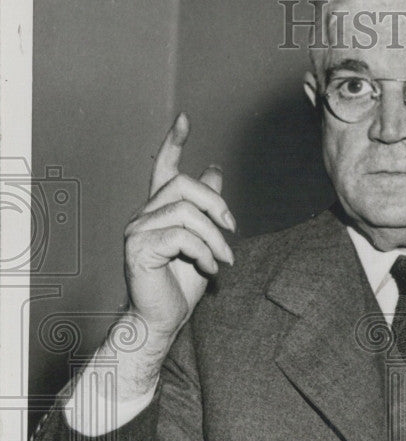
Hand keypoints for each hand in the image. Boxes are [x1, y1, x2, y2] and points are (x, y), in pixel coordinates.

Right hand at [124, 113, 235, 342]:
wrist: (162, 320)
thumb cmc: (181, 285)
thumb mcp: (204, 243)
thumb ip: (207, 209)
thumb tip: (215, 171)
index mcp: (158, 211)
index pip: (163, 169)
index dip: (174, 143)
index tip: (185, 119)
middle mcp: (143, 216)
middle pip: (183, 186)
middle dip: (216, 205)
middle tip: (233, 230)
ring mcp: (137, 231)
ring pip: (186, 213)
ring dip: (214, 237)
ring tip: (224, 260)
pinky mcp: (139, 249)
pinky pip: (180, 236)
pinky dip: (203, 252)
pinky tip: (211, 269)